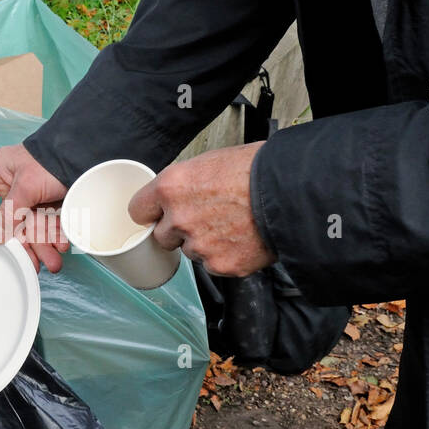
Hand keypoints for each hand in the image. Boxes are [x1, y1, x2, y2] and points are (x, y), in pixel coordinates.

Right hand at [0, 142, 69, 271]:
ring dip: (44, 246)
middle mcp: (16, 187)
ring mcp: (35, 196)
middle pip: (12, 223)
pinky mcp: (54, 203)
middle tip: (30, 263)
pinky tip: (61, 246)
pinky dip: (56, 237)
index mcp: (1, 174)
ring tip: (53, 263)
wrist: (87, 156)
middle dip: (24, 244)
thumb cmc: (51, 159)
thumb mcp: (25, 186)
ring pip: (34, 227)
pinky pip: (51, 226)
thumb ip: (8, 214)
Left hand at [128, 143, 275, 276]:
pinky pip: (214, 265)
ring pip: (191, 251)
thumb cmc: (255, 170)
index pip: (137, 210)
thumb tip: (174, 197)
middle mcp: (179, 218)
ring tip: (232, 225)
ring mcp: (199, 245)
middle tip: (206, 218)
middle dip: (179, 230)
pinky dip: (226, 256)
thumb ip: (183, 185)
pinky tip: (243, 238)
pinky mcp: (221, 265)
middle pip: (162, 236)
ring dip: (205, 243)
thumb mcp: (209, 162)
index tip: (157, 215)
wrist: (291, 191)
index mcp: (171, 187)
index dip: (151, 212)